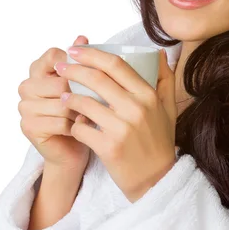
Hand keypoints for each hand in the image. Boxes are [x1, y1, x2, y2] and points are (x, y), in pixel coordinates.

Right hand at [17, 35, 92, 173]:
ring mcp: (25, 107)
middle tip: (93, 102)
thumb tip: (82, 37)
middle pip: (60, 81)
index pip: (54, 56)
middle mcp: (27, 86)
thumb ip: (80, 62)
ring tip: (88, 116)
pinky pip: (59, 121)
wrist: (74, 148)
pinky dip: (75, 126)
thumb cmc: (80, 113)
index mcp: (37, 71)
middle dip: (81, 93)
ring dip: (80, 111)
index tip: (90, 77)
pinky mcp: (28, 126)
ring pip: (61, 103)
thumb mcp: (82, 85)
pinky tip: (81, 127)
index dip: (75, 66)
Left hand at [54, 46, 177, 201]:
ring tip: (63, 96)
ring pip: (84, 103)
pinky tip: (74, 124)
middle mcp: (136, 108)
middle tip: (60, 67)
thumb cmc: (159, 141)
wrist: (157, 180)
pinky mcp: (109, 147)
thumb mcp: (168, 108)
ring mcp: (122, 128)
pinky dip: (74, 125)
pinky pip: (81, 129)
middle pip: (96, 78)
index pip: (115, 64)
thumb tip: (157, 53)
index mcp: (148, 95)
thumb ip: (164, 78)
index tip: (75, 49)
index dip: (91, 53)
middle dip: (73, 69)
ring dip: (69, 98)